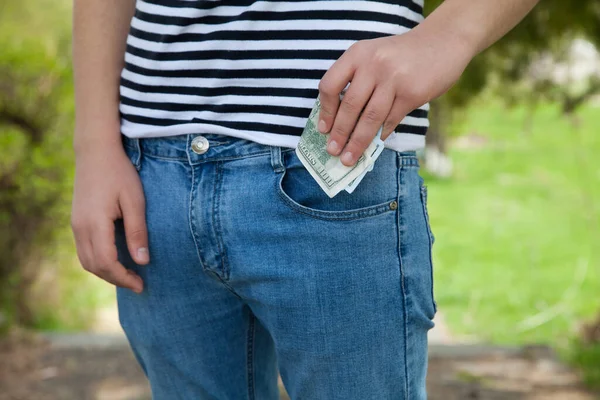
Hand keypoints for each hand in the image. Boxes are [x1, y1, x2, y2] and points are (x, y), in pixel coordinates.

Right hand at [71, 142, 147, 292]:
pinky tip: (116, 259)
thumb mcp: (135, 201)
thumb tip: (142, 261)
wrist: (95, 151)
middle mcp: (80, 227)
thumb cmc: (119, 173)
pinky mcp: (76, 221)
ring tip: (128, 275)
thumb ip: (137, 232)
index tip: (141, 285)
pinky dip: (99, 261)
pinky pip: (84, 250)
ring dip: (106, 272)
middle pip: (94, 266)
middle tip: (138, 283)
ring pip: (86, 260)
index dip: (124, 278)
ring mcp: (75, 224)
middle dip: (116, 279)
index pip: (107, 263)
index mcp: (95, 223)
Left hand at [318, 31, 471, 165]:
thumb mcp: (373, 56)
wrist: (443, 41)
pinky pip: (391, 120)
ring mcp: (394, 79)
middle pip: (350, 106)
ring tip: (349, 158)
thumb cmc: (401, 55)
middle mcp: (373, 64)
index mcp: (357, 54)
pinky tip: (375, 143)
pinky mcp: (412, 93)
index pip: (330, 85)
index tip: (323, 129)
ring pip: (370, 118)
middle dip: (340, 133)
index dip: (326, 110)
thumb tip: (339, 121)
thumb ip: (356, 80)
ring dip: (357, 142)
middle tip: (333, 151)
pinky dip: (381, 134)